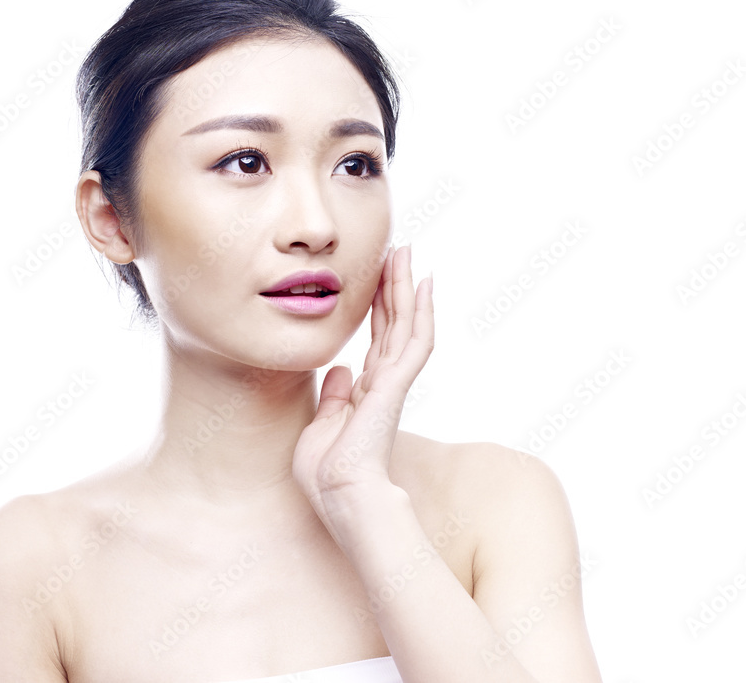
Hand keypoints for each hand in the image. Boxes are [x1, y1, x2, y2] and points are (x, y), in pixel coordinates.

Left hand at [292, 245, 433, 519]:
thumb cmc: (326, 473)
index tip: (379, 277)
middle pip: (394, 324)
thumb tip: (339, 369)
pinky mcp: (397, 385)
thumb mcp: (322, 425)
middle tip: (398, 250)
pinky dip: (421, 311)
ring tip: (407, 252)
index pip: (377, 340)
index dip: (379, 307)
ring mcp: (393, 383)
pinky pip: (415, 340)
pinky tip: (423, 283)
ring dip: (406, 286)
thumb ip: (335, 396)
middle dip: (395, 286)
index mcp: (366, 393)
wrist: (338, 496)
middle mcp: (384, 383)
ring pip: (406, 323)